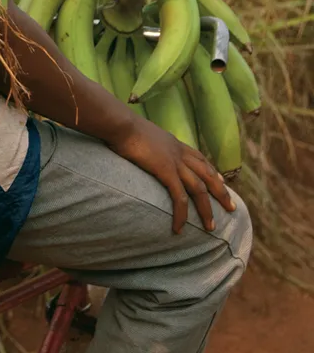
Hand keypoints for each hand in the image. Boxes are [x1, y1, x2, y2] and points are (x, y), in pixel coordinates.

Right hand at [105, 116, 236, 232]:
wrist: (120, 123)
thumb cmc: (122, 127)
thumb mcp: (140, 133)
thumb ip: (146, 141)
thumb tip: (140, 145)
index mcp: (173, 143)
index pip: (199, 158)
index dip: (212, 171)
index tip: (222, 181)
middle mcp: (178, 152)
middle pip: (207, 174)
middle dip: (221, 192)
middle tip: (232, 208)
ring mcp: (174, 162)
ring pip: (199, 189)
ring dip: (206, 210)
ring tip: (211, 227)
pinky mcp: (165, 171)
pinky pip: (178, 197)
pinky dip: (181, 214)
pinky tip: (179, 228)